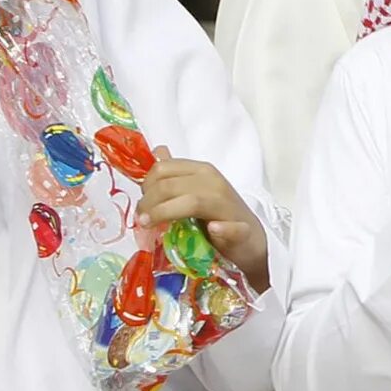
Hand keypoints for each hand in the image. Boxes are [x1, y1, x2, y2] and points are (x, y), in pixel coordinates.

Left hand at [141, 149, 270, 290]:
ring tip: (149, 226)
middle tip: (140, 220)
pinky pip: (231, 227)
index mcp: (201, 170)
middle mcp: (214, 182)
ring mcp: (228, 206)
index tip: (141, 203)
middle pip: (170, 186)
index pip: (163, 169)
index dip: (145, 185)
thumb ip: (175, 173)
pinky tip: (213, 229)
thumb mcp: (194, 189)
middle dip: (148, 203)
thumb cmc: (218, 214)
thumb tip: (157, 151)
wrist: (250, 239)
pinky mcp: (241, 230)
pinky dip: (221, 228)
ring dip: (165, 213)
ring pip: (192, 202)